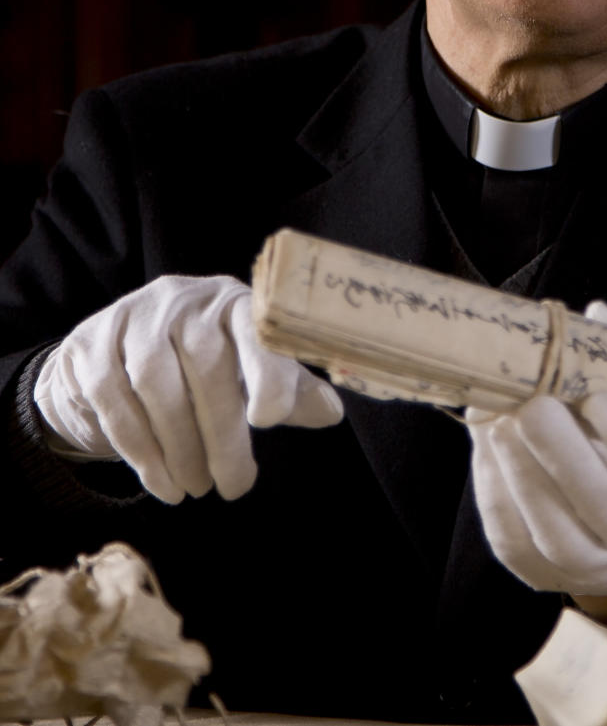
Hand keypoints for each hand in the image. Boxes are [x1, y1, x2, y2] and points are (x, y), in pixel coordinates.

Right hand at [34, 274, 342, 503]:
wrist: (114, 352)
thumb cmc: (200, 363)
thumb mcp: (248, 370)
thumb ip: (287, 389)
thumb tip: (332, 412)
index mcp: (233, 302)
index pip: (255, 328)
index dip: (266, 369)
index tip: (270, 419)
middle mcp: (184, 300)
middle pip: (205, 363)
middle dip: (222, 433)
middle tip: (233, 486)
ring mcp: (133, 317)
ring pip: (155, 382)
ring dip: (179, 445)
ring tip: (196, 488)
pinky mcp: (91, 345)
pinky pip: (113, 398)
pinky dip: (139, 449)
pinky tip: (162, 481)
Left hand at [467, 301, 606, 595]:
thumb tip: (597, 316)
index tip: (603, 398)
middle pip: (603, 503)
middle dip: (562, 450)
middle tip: (533, 402)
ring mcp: (589, 564)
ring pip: (552, 526)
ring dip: (520, 466)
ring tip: (497, 416)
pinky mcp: (537, 571)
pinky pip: (511, 532)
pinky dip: (495, 483)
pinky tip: (486, 439)